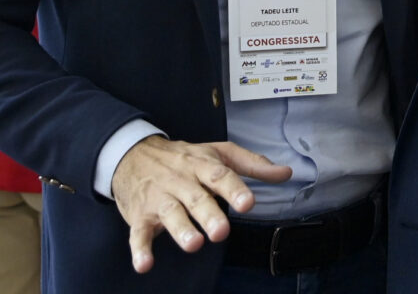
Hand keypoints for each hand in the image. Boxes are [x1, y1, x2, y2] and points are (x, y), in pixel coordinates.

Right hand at [112, 135, 291, 273]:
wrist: (132, 153)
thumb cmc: (183, 157)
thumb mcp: (218, 154)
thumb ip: (253, 165)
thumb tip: (286, 173)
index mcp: (202, 166)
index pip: (220, 176)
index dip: (234, 189)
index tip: (247, 203)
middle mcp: (181, 181)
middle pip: (196, 198)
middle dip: (209, 215)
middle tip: (222, 231)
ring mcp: (159, 198)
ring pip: (170, 213)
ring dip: (180, 229)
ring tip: (193, 244)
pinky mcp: (139, 215)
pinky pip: (138, 233)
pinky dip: (139, 249)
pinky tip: (145, 264)